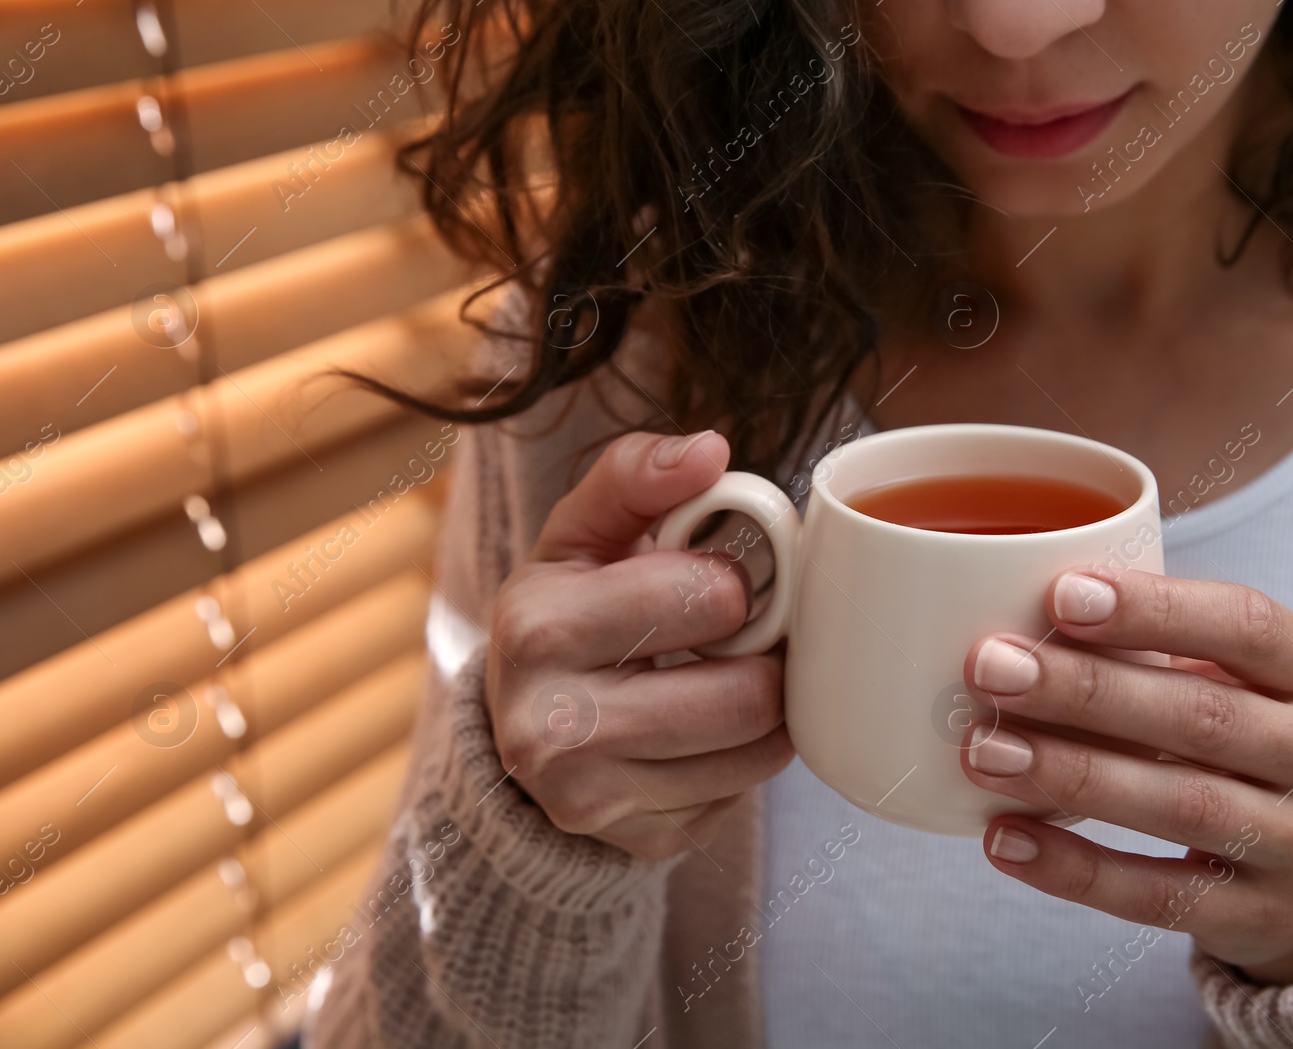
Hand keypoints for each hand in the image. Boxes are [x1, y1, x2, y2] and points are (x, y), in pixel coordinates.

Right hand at [486, 430, 792, 860]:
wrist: (523, 730)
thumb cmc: (569, 614)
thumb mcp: (580, 535)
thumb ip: (635, 476)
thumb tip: (710, 451)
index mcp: (536, 628)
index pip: (704, 598)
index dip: (735, 582)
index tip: (721, 580)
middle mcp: (550, 727)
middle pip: (743, 693)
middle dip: (761, 653)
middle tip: (741, 634)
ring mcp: (593, 801)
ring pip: (757, 749)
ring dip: (769, 704)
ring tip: (734, 673)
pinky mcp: (640, 841)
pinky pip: (745, 794)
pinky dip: (748, 754)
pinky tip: (712, 726)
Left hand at [959, 567, 1292, 982]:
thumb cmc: (1247, 751)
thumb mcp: (1237, 685)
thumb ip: (1155, 653)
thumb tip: (1020, 632)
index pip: (1247, 624)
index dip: (1154, 609)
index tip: (1059, 594)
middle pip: (1203, 716)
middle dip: (1086, 690)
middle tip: (991, 668)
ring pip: (1182, 805)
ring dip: (1071, 775)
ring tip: (984, 751)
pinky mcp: (1263, 920)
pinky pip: (1158, 895)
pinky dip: (1073, 868)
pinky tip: (1005, 840)